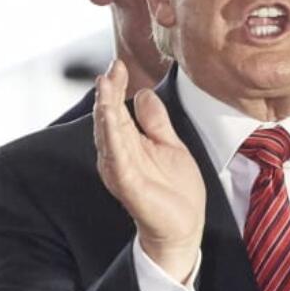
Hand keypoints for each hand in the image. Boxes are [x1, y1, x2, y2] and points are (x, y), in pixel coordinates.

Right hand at [94, 59, 203, 280]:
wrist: (184, 226)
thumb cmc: (174, 190)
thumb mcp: (169, 144)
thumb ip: (155, 120)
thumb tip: (143, 92)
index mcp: (126, 144)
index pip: (116, 110)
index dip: (115, 87)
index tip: (117, 64)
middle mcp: (117, 155)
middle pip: (108, 118)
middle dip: (108, 92)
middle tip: (111, 68)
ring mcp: (120, 170)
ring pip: (108, 135)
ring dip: (105, 109)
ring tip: (105, 85)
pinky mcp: (127, 185)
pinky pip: (117, 158)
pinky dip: (111, 137)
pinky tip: (110, 119)